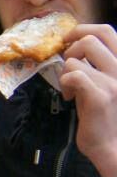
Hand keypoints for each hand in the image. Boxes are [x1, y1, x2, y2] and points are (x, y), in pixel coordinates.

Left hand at [61, 24, 116, 176]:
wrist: (114, 146)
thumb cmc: (107, 116)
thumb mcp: (107, 84)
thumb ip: (98, 66)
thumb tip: (76, 47)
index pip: (108, 31)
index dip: (83, 30)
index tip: (68, 41)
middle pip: (91, 38)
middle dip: (70, 48)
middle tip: (66, 64)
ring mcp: (115, 83)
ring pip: (77, 58)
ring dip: (65, 70)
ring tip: (69, 87)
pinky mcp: (100, 97)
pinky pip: (74, 75)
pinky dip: (64, 83)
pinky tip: (68, 98)